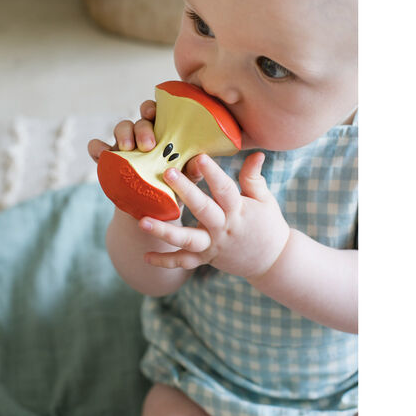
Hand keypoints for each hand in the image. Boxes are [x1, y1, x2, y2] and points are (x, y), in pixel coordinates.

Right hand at [87, 99, 202, 182]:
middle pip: (140, 121)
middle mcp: (143, 136)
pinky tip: (102, 154)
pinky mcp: (109, 160)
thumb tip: (198, 160)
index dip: (153, 108)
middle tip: (148, 146)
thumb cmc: (173, 190)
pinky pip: (97, 147)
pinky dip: (97, 148)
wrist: (153, 214)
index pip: (158, 113)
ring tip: (127, 149)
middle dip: (142, 129)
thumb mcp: (186, 182)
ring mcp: (124, 147)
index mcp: (164, 134)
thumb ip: (193, 171)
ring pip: (121, 128)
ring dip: (123, 134)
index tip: (153, 114)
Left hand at [138, 152, 290, 278]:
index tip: (200, 157)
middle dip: (186, 192)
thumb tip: (256, 152)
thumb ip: (254, 177)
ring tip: (142, 222)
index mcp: (238, 211)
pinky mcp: (205, 259)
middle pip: (203, 210)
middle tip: (167, 173)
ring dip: (165, 232)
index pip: (225, 189)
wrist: (272, 261)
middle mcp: (223, 228)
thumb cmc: (268, 224)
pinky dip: (164, 261)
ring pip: (187, 240)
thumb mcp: (264, 199)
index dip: (213, 173)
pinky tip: (145, 257)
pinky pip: (183, 262)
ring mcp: (213, 246)